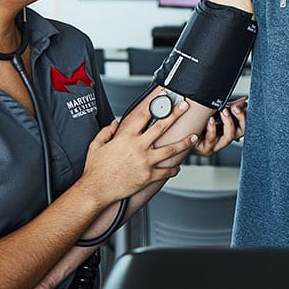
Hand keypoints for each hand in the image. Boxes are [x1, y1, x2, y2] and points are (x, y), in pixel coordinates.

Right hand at [79, 88, 198, 204]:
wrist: (96, 190)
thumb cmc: (95, 170)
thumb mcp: (96, 146)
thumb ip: (106, 132)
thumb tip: (115, 123)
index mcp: (125, 137)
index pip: (143, 115)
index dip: (155, 104)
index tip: (164, 97)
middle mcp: (138, 147)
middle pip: (162, 127)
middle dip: (175, 114)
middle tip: (185, 107)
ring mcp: (145, 162)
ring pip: (170, 149)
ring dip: (184, 142)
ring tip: (194, 136)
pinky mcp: (148, 176)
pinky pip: (165, 171)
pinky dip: (174, 169)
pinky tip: (178, 167)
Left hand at [193, 96, 246, 155]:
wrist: (181, 135)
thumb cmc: (198, 125)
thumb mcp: (214, 114)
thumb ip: (229, 108)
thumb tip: (243, 101)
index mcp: (228, 131)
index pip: (244, 126)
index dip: (245, 116)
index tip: (240, 106)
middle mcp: (224, 140)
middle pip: (240, 132)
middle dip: (239, 119)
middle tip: (233, 108)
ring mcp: (216, 146)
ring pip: (228, 138)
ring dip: (227, 123)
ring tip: (222, 112)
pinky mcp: (205, 149)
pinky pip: (211, 140)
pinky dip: (212, 129)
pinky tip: (210, 121)